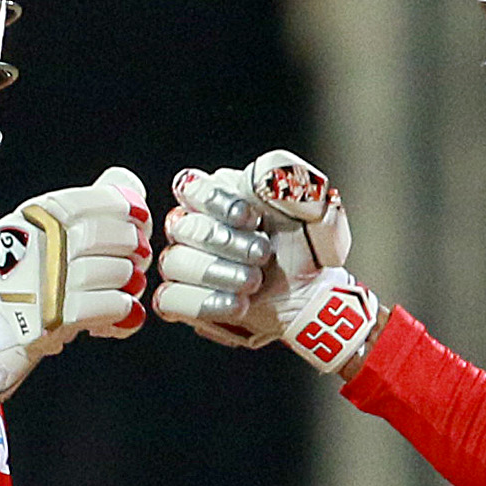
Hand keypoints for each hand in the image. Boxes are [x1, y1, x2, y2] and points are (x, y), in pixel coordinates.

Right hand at [0, 167, 150, 398]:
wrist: (6, 322)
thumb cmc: (40, 269)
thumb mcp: (55, 227)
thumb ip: (93, 203)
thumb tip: (130, 186)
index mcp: (34, 216)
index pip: (83, 201)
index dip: (120, 205)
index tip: (139, 215)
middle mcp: (35, 245)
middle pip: (99, 234)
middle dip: (129, 243)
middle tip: (137, 252)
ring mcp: (43, 282)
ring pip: (109, 271)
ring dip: (129, 277)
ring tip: (129, 280)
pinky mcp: (54, 316)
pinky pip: (107, 305)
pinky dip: (123, 306)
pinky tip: (124, 306)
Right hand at [154, 151, 381, 376]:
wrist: (311, 297)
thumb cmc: (307, 249)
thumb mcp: (315, 212)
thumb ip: (298, 186)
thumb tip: (268, 180)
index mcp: (219, 195)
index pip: (191, 186)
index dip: (217, 202)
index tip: (252, 219)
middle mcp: (194, 226)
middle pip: (183, 226)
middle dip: (226, 242)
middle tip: (262, 254)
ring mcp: (183, 263)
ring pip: (174, 261)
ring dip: (218, 273)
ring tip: (254, 283)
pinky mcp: (180, 300)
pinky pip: (169, 299)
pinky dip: (204, 303)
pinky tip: (238, 304)